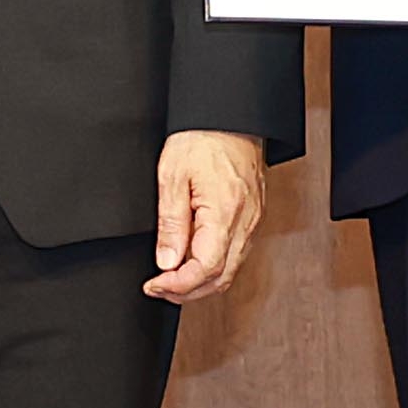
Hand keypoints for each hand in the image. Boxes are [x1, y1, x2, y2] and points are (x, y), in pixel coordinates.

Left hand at [147, 129, 267, 303]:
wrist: (229, 116)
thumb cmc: (202, 137)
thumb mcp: (172, 176)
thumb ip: (171, 224)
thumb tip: (167, 261)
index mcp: (224, 213)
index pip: (205, 269)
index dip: (178, 285)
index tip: (154, 285)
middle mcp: (245, 222)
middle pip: (221, 278)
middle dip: (188, 292)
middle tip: (159, 289)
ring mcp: (253, 222)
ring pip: (231, 270)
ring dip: (201, 282)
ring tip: (171, 279)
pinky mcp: (253, 217)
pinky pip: (236, 253)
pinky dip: (214, 267)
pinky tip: (193, 261)